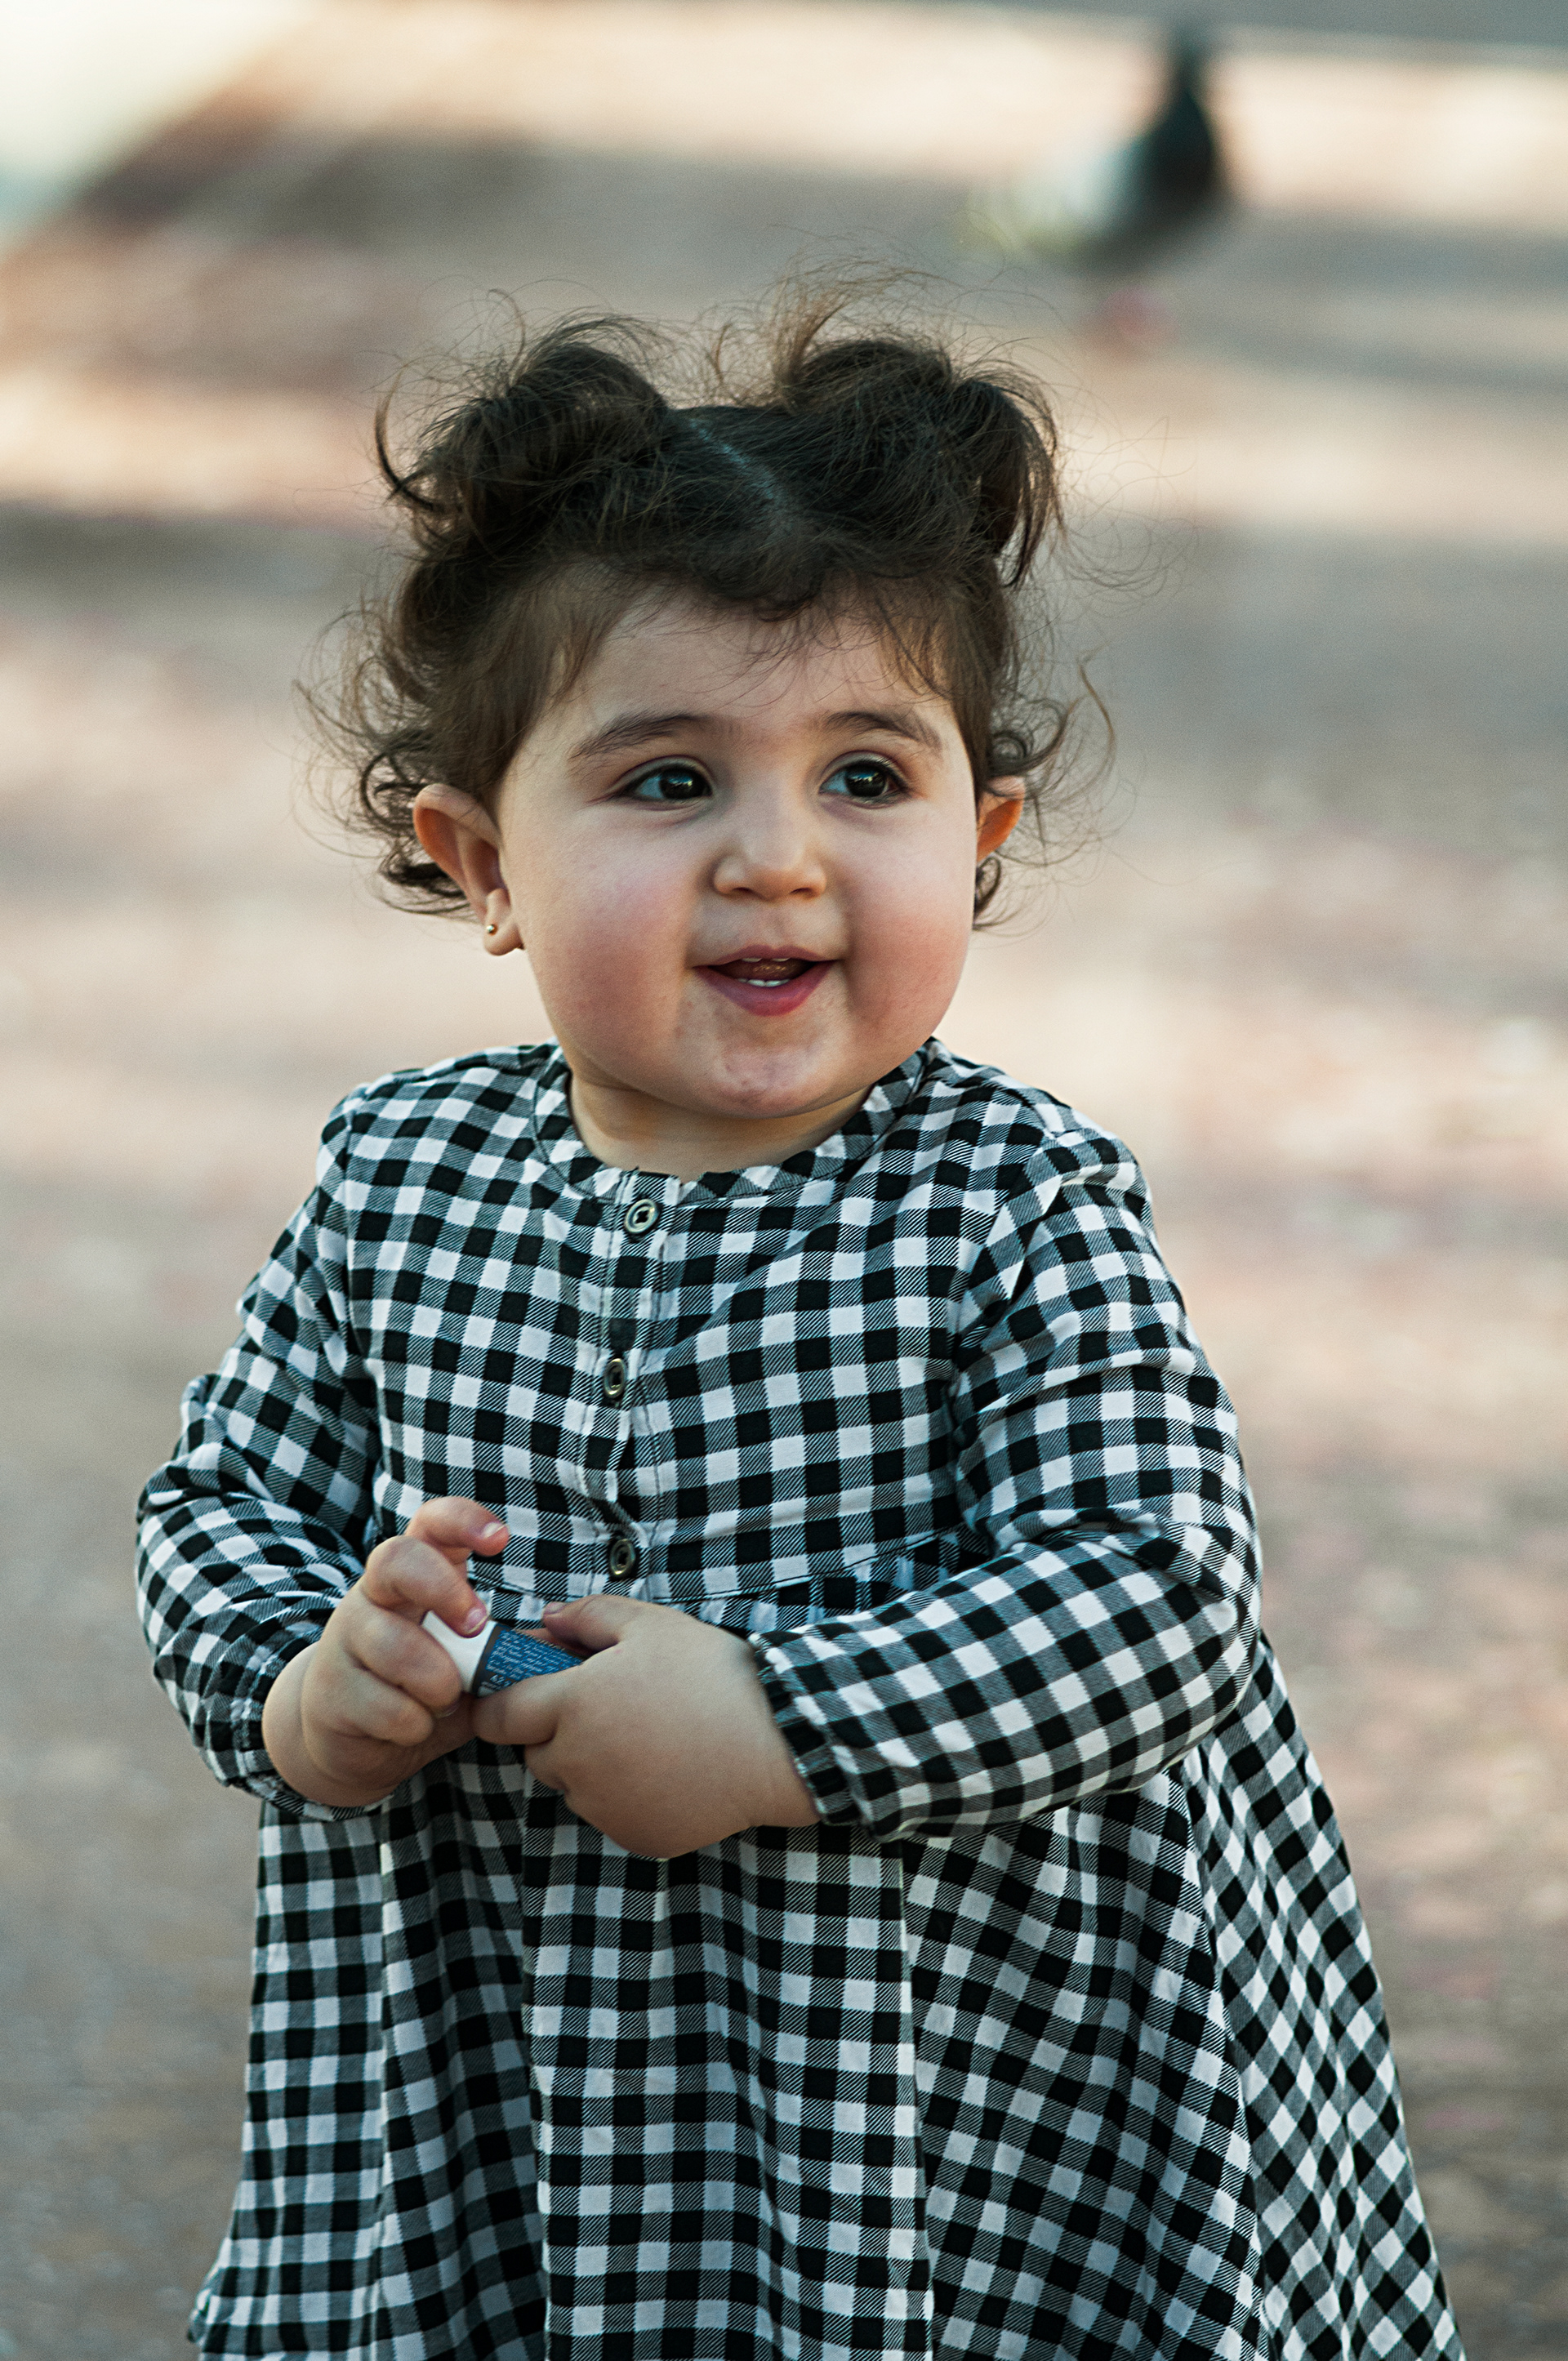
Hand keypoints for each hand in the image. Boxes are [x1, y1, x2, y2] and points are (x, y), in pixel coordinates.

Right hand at [260, 1498, 506, 1807]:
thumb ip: (504, 1645)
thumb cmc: (423, 1684)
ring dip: (435, 1681)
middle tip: (476, 1627)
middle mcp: (374, 1595)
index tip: (500, 1540)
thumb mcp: (468, 1658)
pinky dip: (413, 1724)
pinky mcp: (331, 1690)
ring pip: (392, 1643)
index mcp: (414, 1575)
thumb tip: (570, 1642)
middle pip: (396, 1559)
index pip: (430, 1522)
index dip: (463, 1520)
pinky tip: (414, 1726)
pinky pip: (383, 1705)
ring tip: (445, 1699)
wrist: (351, 1738)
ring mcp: (345, 1639)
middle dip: (443, 1590)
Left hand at [471, 1594, 819, 1856]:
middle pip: (535, 1753)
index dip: (503, 1702)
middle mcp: (576, 1764)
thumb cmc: (711, 1675)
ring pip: (572, 1785)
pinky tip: (666, 1766)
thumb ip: (587, 1617)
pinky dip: (625, 1794)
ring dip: (590, 1763)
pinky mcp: (634, 1836)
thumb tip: (545, 1620)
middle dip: (556, 1730)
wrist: (776, 1742)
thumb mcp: (650, 1624)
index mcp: (571, 1706)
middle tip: (608, 1705)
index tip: (523, 1691)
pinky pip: (610, 1813)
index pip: (497, 1716)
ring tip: (646, 1734)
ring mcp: (605, 1807)